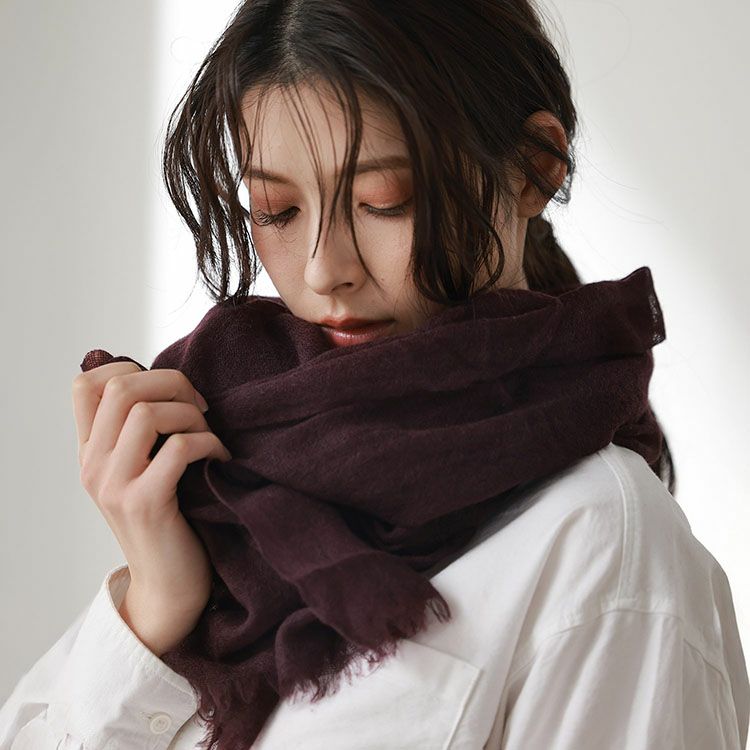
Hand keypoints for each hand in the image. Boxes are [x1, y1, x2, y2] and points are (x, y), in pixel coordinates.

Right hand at [72, 362, 230, 653]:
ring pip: (147, 411)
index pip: (85, 384)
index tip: (167, 389)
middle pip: (121, 387)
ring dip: (191, 414)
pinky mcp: (145, 503)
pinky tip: (221, 457)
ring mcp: (114, 485)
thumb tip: (163, 380)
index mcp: (90, 452)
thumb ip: (139, 431)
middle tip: (200, 405)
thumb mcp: (141, 470)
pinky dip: (210, 442)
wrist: (168, 585)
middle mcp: (93, 465)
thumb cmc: (168, 518)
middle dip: (172, 382)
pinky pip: (179, 447)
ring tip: (210, 434)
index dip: (130, 368)